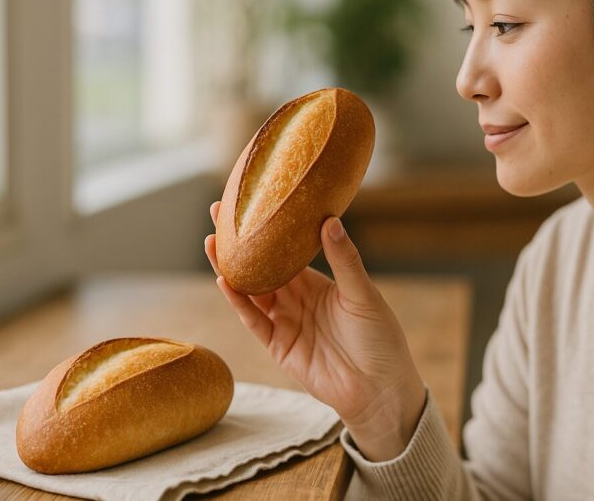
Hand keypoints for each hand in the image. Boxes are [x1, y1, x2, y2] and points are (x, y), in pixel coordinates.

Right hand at [204, 201, 426, 461]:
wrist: (379, 390)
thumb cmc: (380, 340)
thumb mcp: (363, 295)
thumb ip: (344, 260)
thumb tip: (330, 221)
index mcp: (320, 283)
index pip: (288, 250)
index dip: (270, 229)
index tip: (253, 204)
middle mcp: (299, 299)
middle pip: (263, 267)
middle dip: (241, 243)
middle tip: (220, 215)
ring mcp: (287, 322)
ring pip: (252, 291)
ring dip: (231, 270)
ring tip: (213, 244)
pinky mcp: (279, 347)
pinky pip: (254, 322)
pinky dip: (239, 303)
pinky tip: (225, 282)